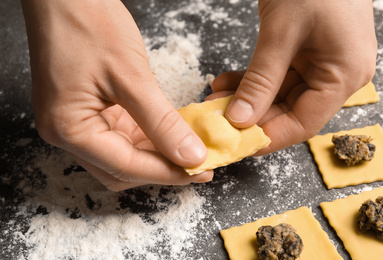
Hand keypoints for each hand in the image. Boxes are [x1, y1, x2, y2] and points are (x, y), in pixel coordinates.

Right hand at [21, 0, 211, 190]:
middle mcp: (68, 134)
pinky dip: (148, 140)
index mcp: (69, 129)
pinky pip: (122, 137)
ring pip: (123, 157)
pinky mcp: (89, 112)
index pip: (126, 167)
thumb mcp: (132, 77)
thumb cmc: (88, 24)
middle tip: (198, 166)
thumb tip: (190, 156)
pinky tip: (170, 135)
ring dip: (156, 157)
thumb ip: (162, 123)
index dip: (167, 172)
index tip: (200, 170)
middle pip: (122, 170)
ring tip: (189, 151)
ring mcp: (77, 123)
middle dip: (162, 170)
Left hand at [210, 0, 376, 154]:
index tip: (236, 145)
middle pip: (290, 112)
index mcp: (344, 75)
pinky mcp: (308, 53)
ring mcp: (323, 64)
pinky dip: (252, 81)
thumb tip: (240, 119)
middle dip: (250, 117)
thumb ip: (261, 80)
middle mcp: (338, 75)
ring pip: (279, 95)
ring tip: (215, 100)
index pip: (303, 124)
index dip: (267, 137)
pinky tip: (226, 83)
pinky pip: (277, 77)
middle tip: (217, 120)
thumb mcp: (281, 34)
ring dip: (246, 99)